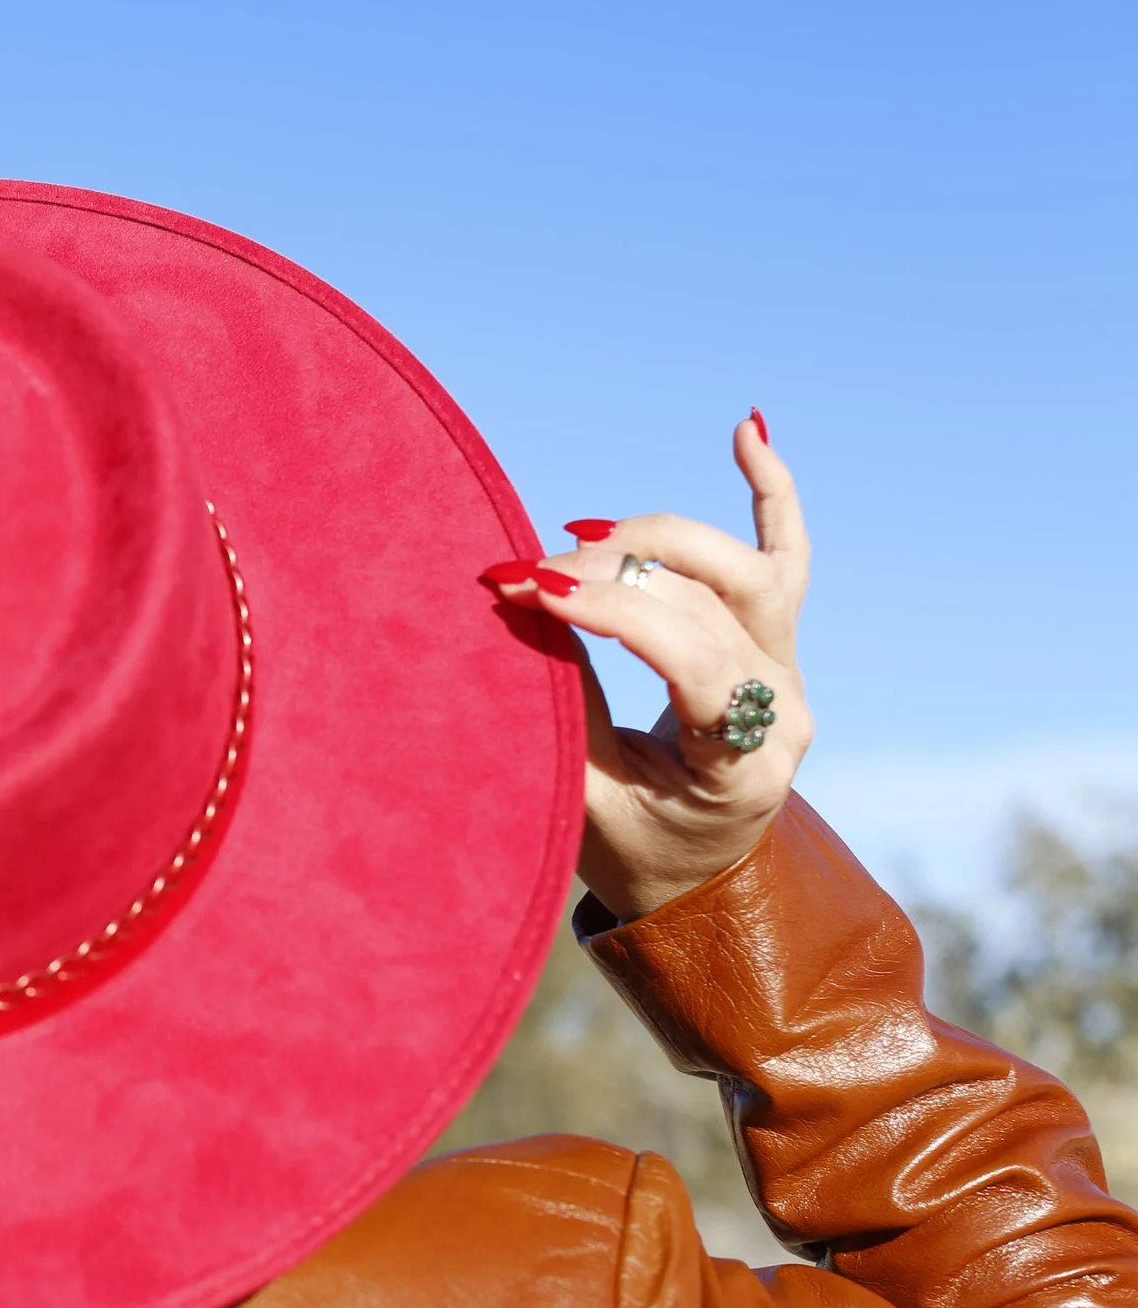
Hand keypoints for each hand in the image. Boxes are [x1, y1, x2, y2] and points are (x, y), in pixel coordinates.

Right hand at [487, 414, 813, 922]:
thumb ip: (564, 710)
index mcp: (747, 767)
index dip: (610, 613)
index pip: (690, 659)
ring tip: (579, 533)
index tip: (528, 588)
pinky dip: (769, 491)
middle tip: (528, 574)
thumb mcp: (587, 800)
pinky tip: (747, 430)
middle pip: (708, 604)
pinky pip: (785, 553)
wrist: (697, 876)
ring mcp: (787, 669)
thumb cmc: (634, 850)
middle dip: (609, 573)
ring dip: (651, 540)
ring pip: (738, 571)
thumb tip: (519, 613)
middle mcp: (784, 707)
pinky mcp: (776, 643)